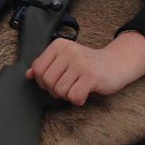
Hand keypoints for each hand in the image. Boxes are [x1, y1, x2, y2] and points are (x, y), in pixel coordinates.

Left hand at [25, 32, 144, 105]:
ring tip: (77, 88)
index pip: (37, 69)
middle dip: (55, 90)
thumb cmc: (88, 64)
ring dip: (67, 95)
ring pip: (59, 91)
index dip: (43, 81)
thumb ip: (46, 65)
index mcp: (59, 45)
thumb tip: (28, 74)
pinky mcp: (91, 76)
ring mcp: (80, 63)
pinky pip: (73, 96)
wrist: (116, 63)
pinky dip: (78, 100)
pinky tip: (85, 93)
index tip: (55, 81)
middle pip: (47, 81)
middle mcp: (69, 51)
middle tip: (68, 86)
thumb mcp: (65, 59)